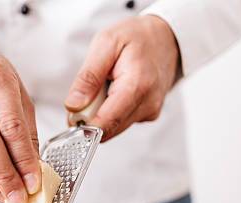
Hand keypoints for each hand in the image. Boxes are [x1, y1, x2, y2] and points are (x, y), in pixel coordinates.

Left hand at [65, 15, 180, 141]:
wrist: (168, 38)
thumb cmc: (137, 37)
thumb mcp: (106, 43)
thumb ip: (88, 76)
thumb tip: (73, 105)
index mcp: (137, 85)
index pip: (106, 122)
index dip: (84, 126)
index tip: (72, 119)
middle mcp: (147, 104)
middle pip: (108, 128)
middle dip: (90, 117)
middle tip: (87, 93)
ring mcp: (150, 112)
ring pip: (113, 128)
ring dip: (101, 113)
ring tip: (105, 87)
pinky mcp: (148, 115)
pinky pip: (121, 122)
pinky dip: (112, 110)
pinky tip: (116, 91)